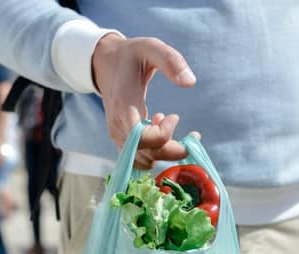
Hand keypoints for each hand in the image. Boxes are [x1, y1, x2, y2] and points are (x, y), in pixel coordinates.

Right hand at [92, 34, 196, 169]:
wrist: (105, 63)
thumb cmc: (131, 55)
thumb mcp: (151, 47)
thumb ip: (171, 61)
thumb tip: (190, 82)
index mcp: (124, 106)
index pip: (142, 138)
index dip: (164, 134)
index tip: (175, 116)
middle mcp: (118, 127)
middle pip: (147, 155)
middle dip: (174, 149)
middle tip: (193, 135)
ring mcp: (118, 136)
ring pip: (144, 161)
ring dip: (166, 152)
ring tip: (171, 126)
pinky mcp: (121, 141)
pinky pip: (139, 160)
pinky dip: (156, 154)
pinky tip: (161, 132)